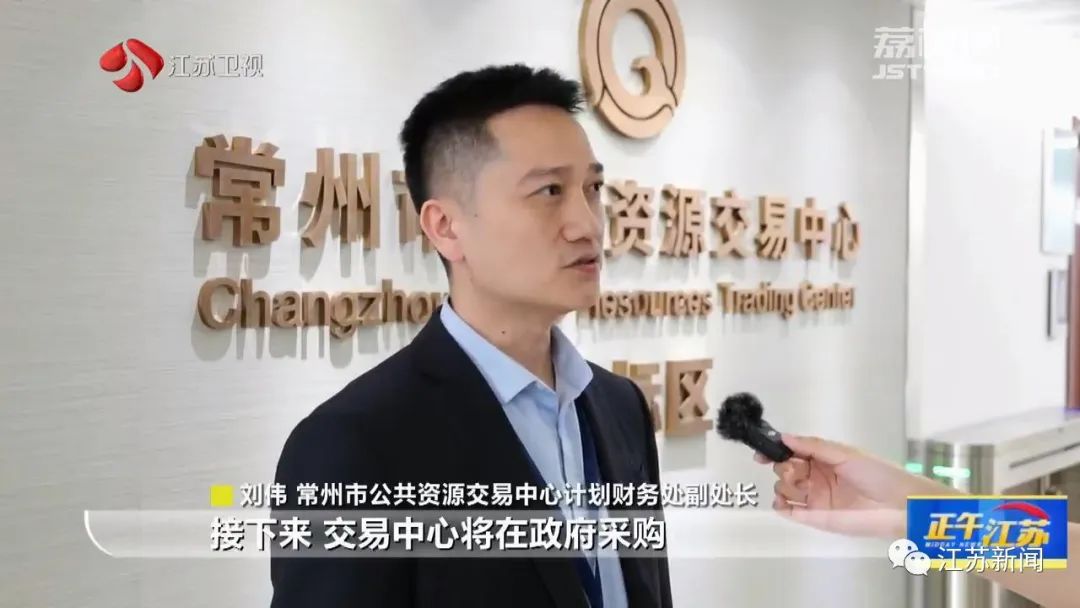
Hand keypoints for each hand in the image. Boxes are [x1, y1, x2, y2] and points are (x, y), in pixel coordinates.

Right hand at [755, 433, 960, 538]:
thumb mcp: (845, 452)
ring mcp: (814, 498)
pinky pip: (788, 511)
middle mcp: (816, 478)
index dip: (775, 451)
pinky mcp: (815, 518)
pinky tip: (784, 502)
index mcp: (823, 459)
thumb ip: (812, 445)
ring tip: (800, 487)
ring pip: (783, 489)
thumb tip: (784, 437)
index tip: (762, 453)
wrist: (898, 505)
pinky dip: (780, 505)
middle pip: (784, 469)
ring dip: (784, 485)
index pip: (792, 452)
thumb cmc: (877, 473)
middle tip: (798, 470)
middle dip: (784, 467)